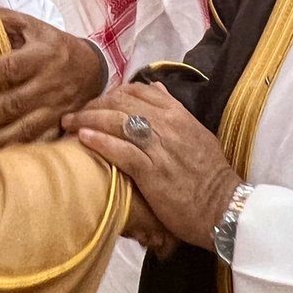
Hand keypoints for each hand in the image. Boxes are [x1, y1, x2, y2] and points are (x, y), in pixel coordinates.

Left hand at [0, 8, 107, 151]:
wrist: (93, 69)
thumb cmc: (53, 45)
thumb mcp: (34, 27)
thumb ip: (4, 21)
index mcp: (43, 55)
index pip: (10, 66)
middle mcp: (50, 83)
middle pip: (13, 103)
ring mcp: (56, 109)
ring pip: (24, 129)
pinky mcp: (59, 127)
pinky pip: (37, 143)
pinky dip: (15, 153)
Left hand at [63, 83, 241, 250]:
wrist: (223, 206)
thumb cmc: (209, 174)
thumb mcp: (196, 132)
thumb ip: (174, 109)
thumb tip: (154, 87)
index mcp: (177, 113)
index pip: (137, 91)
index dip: (111, 94)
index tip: (96, 103)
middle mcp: (167, 124)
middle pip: (121, 103)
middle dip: (93, 106)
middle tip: (74, 114)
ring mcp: (159, 147)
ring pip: (117, 122)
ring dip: (88, 119)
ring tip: (69, 123)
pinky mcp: (151, 171)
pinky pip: (121, 150)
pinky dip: (99, 142)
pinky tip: (82, 139)